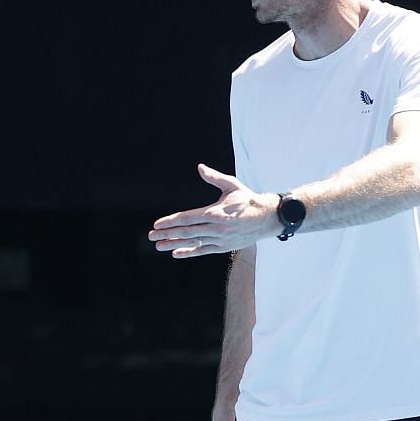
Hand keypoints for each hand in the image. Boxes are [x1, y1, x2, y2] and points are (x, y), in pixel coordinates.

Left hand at [149, 165, 278, 257]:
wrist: (268, 217)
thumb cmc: (247, 200)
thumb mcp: (232, 185)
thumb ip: (214, 178)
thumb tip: (200, 167)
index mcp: (215, 212)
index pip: (188, 218)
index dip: (171, 221)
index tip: (157, 224)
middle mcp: (217, 227)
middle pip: (187, 232)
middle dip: (167, 234)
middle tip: (151, 236)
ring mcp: (220, 239)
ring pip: (193, 242)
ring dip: (174, 244)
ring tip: (159, 246)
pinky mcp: (224, 247)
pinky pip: (203, 251)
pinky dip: (189, 252)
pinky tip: (176, 253)